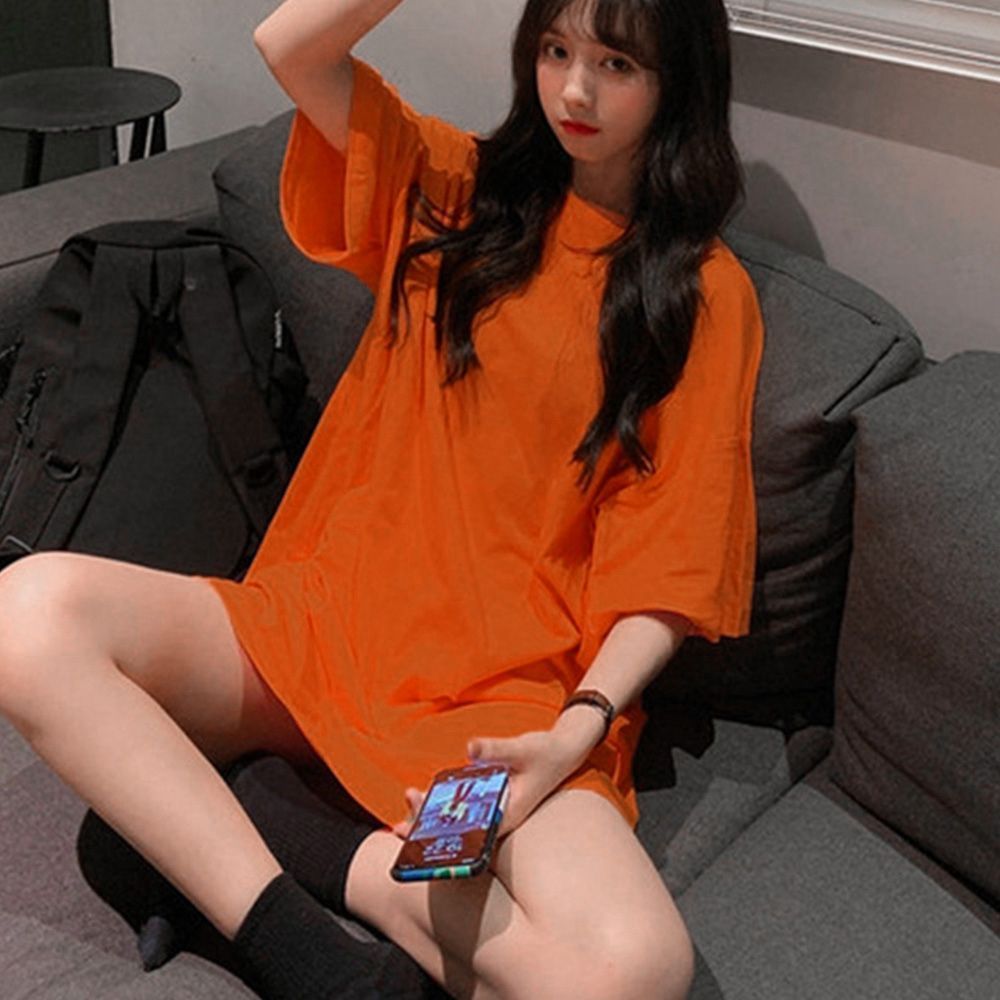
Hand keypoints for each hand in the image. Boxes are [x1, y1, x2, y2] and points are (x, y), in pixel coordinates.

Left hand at [391, 710, 604, 840]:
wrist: (563, 750)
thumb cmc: (545, 752)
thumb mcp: (521, 749)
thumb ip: (496, 749)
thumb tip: (469, 748)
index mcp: (507, 817)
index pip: (469, 837)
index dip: (441, 841)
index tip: (416, 837)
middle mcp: (499, 819)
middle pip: (459, 833)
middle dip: (429, 829)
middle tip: (398, 826)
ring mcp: (494, 811)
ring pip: (459, 821)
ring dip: (432, 817)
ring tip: (405, 812)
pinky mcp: (491, 799)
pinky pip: (464, 807)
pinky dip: (445, 805)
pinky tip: (426, 801)